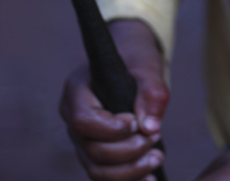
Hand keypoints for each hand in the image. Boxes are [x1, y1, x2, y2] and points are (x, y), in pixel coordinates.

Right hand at [60, 19, 167, 180]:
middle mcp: (72, 116)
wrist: (132, 59)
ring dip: (129, 171)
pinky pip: (104, 175)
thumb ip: (151, 90)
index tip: (136, 122)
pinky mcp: (93, 150)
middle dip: (127, 151)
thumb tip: (150, 127)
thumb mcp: (146, 64)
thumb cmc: (135, 57)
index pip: (83, 121)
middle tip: (156, 138)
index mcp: (77, 90)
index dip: (110, 129)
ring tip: (157, 157)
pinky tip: (149, 178)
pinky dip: (126, 179)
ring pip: (96, 169)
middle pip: (92, 150)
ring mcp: (80, 137)